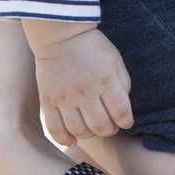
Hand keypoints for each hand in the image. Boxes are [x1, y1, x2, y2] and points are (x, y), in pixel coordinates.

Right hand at [31, 26, 133, 145]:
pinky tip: (73, 140)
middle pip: (101, 126)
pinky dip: (65, 139)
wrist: (61, 35)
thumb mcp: (115, 60)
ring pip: (80, 131)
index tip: (125, 122)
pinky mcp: (48, 100)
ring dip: (90, 134)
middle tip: (109, 126)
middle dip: (109, 130)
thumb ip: (123, 83)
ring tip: (93, 128)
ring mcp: (66, 98)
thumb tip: (123, 109)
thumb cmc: (92, 47)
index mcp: (106, 80)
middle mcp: (86, 92)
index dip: (126, 122)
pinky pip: (55, 128)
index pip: (121, 113)